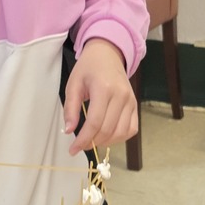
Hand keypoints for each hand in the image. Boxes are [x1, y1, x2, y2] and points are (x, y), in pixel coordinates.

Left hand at [63, 39, 137, 154]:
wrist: (108, 55)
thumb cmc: (88, 68)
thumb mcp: (73, 84)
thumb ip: (70, 108)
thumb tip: (69, 131)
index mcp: (104, 89)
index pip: (95, 122)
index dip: (84, 139)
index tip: (73, 150)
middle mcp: (121, 96)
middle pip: (108, 130)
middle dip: (92, 142)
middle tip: (80, 146)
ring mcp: (131, 101)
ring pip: (121, 132)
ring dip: (106, 142)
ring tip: (93, 140)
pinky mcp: (135, 105)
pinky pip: (131, 129)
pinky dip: (120, 137)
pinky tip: (107, 136)